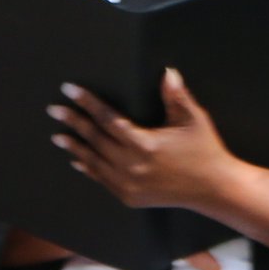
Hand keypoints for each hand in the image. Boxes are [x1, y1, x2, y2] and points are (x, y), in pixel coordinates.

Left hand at [51, 71, 239, 211]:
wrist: (214, 189)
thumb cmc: (204, 150)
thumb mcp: (194, 119)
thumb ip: (177, 95)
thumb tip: (167, 72)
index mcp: (145, 144)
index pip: (108, 119)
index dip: (88, 102)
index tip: (70, 90)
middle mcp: (132, 166)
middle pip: (95, 139)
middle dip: (74, 122)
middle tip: (54, 110)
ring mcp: (129, 185)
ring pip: (94, 162)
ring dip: (75, 147)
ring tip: (58, 135)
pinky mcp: (130, 197)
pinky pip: (102, 180)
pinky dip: (88, 168)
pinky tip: (76, 160)